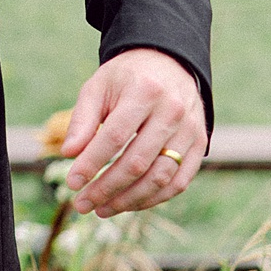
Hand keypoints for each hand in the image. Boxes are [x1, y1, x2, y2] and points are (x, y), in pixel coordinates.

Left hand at [61, 49, 206, 215]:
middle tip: (82, 204)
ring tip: (102, 209)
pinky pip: (179, 181)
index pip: (116, 136)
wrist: (168, 62)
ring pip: (160, 177)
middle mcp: (172, 111)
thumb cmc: (126, 78)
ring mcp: (190, 129)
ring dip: (129, 200)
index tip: (72, 183)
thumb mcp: (98, 87)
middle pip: (138, 161)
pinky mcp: (200, 143)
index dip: (92, 163)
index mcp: (144, 92)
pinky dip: (153, 198)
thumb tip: (69, 154)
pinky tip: (128, 203)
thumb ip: (82, 120)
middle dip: (106, 188)